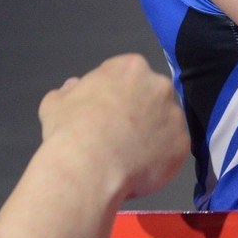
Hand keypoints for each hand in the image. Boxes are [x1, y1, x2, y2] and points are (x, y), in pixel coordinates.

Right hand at [39, 53, 187, 201]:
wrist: (89, 167)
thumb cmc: (70, 130)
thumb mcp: (56, 104)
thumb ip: (69, 91)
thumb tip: (73, 86)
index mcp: (131, 68)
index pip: (128, 75)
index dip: (116, 95)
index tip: (105, 112)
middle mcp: (160, 85)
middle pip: (152, 96)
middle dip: (139, 112)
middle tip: (119, 134)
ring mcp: (175, 114)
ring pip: (164, 123)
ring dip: (151, 135)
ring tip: (128, 156)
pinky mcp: (182, 144)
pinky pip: (171, 150)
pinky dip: (159, 160)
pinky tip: (138, 170)